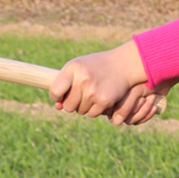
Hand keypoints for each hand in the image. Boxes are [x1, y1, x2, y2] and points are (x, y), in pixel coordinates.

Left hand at [49, 41, 164, 125]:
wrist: (123, 63)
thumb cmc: (94, 68)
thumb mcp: (76, 69)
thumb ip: (63, 86)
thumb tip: (58, 107)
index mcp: (73, 68)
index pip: (55, 91)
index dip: (57, 96)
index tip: (62, 94)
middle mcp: (83, 78)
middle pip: (67, 106)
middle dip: (73, 102)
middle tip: (85, 90)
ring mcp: (94, 90)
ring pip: (80, 111)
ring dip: (85, 105)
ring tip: (95, 90)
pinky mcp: (105, 100)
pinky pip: (92, 114)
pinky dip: (96, 108)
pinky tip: (102, 95)